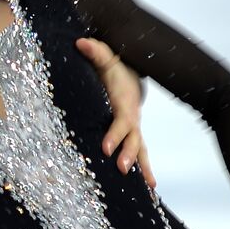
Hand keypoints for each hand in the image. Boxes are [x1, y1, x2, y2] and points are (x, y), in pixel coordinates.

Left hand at [76, 37, 155, 187]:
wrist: (131, 69)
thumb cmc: (115, 65)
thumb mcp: (106, 56)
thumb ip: (95, 50)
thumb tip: (80, 42)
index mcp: (125, 101)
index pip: (121, 121)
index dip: (115, 134)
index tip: (105, 149)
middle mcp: (132, 116)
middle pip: (134, 138)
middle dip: (129, 154)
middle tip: (121, 169)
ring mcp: (134, 125)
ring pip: (141, 147)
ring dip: (143, 165)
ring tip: (149, 186)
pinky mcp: (131, 130)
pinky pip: (138, 149)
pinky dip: (143, 165)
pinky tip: (147, 185)